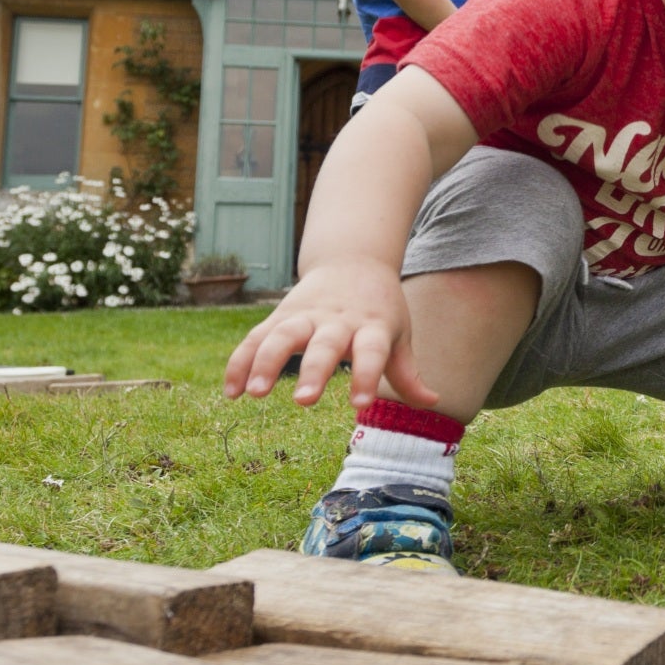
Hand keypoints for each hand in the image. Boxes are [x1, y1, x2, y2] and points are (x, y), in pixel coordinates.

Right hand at [223, 258, 432, 409]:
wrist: (352, 260)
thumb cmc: (380, 308)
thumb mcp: (399, 333)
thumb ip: (408, 372)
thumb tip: (434, 404)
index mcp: (372, 325)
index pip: (372, 352)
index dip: (367, 376)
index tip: (359, 405)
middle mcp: (337, 320)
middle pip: (324, 345)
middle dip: (313, 371)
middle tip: (305, 401)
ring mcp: (305, 316)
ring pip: (281, 336)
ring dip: (265, 364)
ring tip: (255, 394)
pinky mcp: (279, 316)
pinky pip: (254, 339)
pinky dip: (240, 363)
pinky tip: (231, 392)